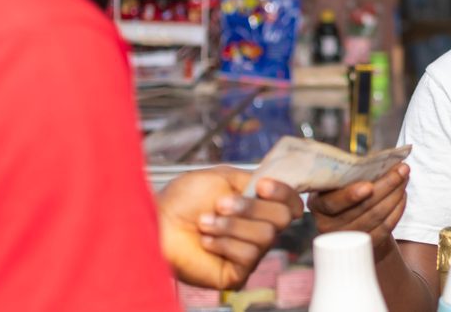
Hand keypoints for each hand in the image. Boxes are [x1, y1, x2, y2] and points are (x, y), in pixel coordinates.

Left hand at [156, 166, 303, 289]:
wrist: (158, 221)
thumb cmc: (183, 200)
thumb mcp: (224, 177)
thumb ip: (254, 179)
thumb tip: (274, 186)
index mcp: (258, 206)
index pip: (291, 203)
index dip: (282, 193)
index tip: (260, 186)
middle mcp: (257, 230)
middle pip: (281, 219)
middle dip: (250, 208)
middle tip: (221, 204)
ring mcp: (249, 254)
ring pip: (265, 237)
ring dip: (231, 225)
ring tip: (205, 223)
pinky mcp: (237, 274)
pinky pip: (248, 256)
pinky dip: (225, 244)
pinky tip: (206, 241)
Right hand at [308, 163, 409, 260]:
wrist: (350, 219)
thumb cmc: (344, 191)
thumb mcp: (339, 181)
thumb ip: (351, 172)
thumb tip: (377, 159)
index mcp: (318, 204)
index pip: (333, 202)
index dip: (350, 195)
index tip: (369, 186)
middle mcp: (328, 225)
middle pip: (362, 208)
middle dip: (386, 185)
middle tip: (402, 169)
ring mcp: (347, 238)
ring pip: (377, 217)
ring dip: (395, 195)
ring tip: (404, 178)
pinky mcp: (365, 245)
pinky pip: (385, 228)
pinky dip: (397, 210)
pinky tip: (402, 196)